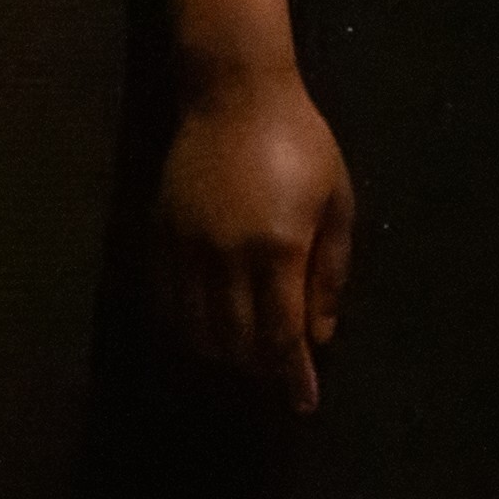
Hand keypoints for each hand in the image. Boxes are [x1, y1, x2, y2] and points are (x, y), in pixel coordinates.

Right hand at [155, 67, 354, 412]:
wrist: (235, 93)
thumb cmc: (302, 143)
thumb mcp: (337, 203)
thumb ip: (330, 273)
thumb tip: (320, 335)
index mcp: (279, 248)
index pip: (281, 336)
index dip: (292, 377)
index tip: (304, 405)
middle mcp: (227, 257)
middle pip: (236, 342)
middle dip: (259, 368)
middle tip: (278, 372)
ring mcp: (187, 248)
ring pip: (196, 330)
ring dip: (223, 354)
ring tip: (245, 354)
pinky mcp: (160, 236)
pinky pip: (167, 303)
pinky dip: (187, 328)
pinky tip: (206, 329)